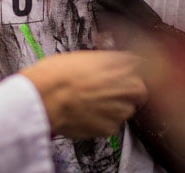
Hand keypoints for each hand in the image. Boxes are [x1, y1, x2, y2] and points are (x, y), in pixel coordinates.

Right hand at [19, 50, 147, 139]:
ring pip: (126, 109)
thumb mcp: (84, 56)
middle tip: (110, 89)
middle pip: (138, 89)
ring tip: (92, 102)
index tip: (121, 72)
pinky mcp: (110, 128)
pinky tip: (86, 113)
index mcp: (121, 63)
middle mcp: (127, 86)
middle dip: (127, 90)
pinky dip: (102, 121)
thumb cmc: (57, 73)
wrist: (45, 97)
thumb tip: (107, 63)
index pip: (139, 64)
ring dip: (115, 106)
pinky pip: (112, 124)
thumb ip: (104, 61)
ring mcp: (120, 109)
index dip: (128, 69)